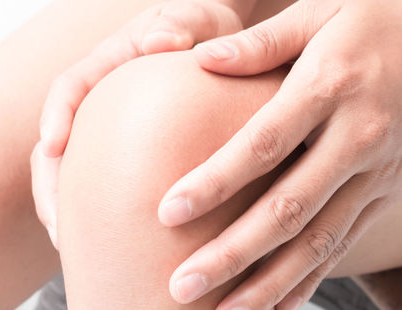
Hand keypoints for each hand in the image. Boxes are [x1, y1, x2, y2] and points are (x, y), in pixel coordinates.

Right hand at [30, 0, 241, 248]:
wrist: (220, 51)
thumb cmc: (209, 35)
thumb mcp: (200, 19)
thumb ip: (181, 23)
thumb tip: (160, 42)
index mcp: (110, 67)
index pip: (70, 88)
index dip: (56, 117)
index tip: (52, 146)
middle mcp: (103, 104)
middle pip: (59, 146)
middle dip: (52, 187)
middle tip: (61, 231)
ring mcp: (111, 133)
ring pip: (76, 174)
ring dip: (73, 212)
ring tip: (79, 252)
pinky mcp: (127, 157)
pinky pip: (106, 187)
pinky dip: (104, 215)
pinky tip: (121, 245)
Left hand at [158, 0, 401, 307]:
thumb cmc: (372, 17)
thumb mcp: (319, 11)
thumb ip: (261, 43)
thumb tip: (202, 59)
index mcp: (330, 87)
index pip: (261, 145)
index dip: (214, 182)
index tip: (167, 213)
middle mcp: (355, 137)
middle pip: (286, 209)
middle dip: (232, 254)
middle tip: (182, 286)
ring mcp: (376, 171)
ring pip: (318, 240)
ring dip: (269, 282)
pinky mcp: (386, 190)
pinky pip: (345, 241)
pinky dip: (311, 277)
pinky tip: (280, 303)